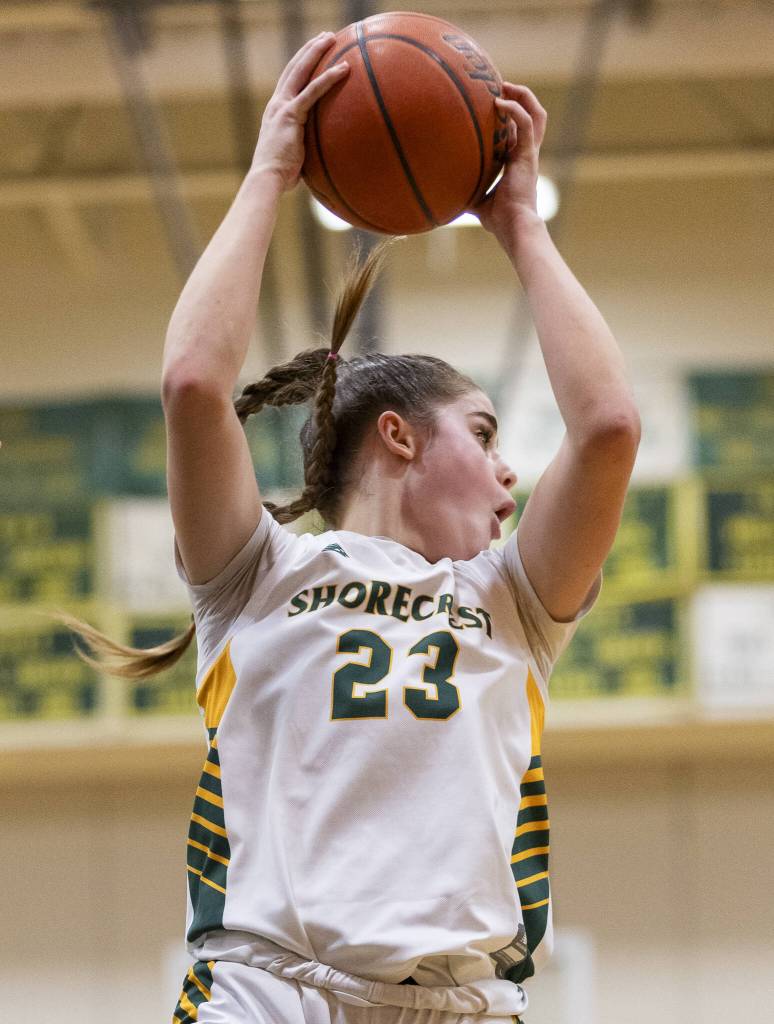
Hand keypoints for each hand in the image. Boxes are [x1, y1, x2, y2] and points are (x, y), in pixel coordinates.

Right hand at [251, 32, 349, 190]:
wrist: (267, 179)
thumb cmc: (280, 176)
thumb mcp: (294, 156)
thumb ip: (305, 146)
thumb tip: (323, 155)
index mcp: (276, 112)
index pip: (289, 81)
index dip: (301, 64)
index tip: (313, 52)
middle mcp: (276, 104)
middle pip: (294, 68)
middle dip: (309, 50)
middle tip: (325, 37)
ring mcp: (282, 107)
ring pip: (301, 71)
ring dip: (317, 52)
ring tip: (332, 38)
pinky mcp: (291, 115)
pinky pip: (313, 91)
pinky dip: (328, 78)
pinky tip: (344, 68)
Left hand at [468, 84, 547, 241]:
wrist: (513, 227)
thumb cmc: (498, 219)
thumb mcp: (476, 200)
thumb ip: (465, 189)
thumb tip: (442, 190)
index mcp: (517, 161)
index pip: (517, 132)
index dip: (508, 116)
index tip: (490, 103)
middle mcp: (526, 154)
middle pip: (532, 117)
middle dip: (519, 97)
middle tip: (499, 86)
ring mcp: (528, 153)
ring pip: (536, 114)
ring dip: (522, 96)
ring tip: (504, 86)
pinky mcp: (528, 155)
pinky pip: (526, 124)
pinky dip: (515, 110)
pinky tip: (499, 103)